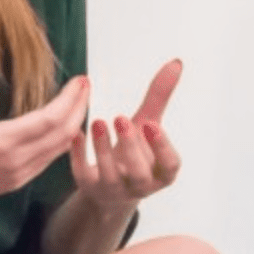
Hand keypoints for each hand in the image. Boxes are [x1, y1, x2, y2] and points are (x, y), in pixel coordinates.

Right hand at [0, 36, 89, 217]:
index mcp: (1, 141)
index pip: (52, 118)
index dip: (71, 98)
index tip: (81, 78)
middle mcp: (15, 162)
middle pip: (63, 134)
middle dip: (79, 107)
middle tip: (85, 84)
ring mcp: (16, 176)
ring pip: (58, 150)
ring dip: (72, 124)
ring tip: (78, 102)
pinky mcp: (13, 183)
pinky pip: (47, 161)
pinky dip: (59, 142)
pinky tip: (60, 128)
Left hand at [69, 58, 184, 210]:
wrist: (111, 184)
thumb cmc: (136, 150)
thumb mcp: (148, 123)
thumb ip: (160, 97)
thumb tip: (176, 62)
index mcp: (161, 172)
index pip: (169, 165)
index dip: (162, 147)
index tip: (152, 124)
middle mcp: (141, 186)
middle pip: (139, 174)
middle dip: (130, 147)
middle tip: (120, 119)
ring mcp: (115, 190)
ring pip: (111, 177)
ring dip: (103, 150)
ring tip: (98, 121)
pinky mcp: (90, 189)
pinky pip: (84, 176)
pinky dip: (78, 156)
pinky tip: (76, 134)